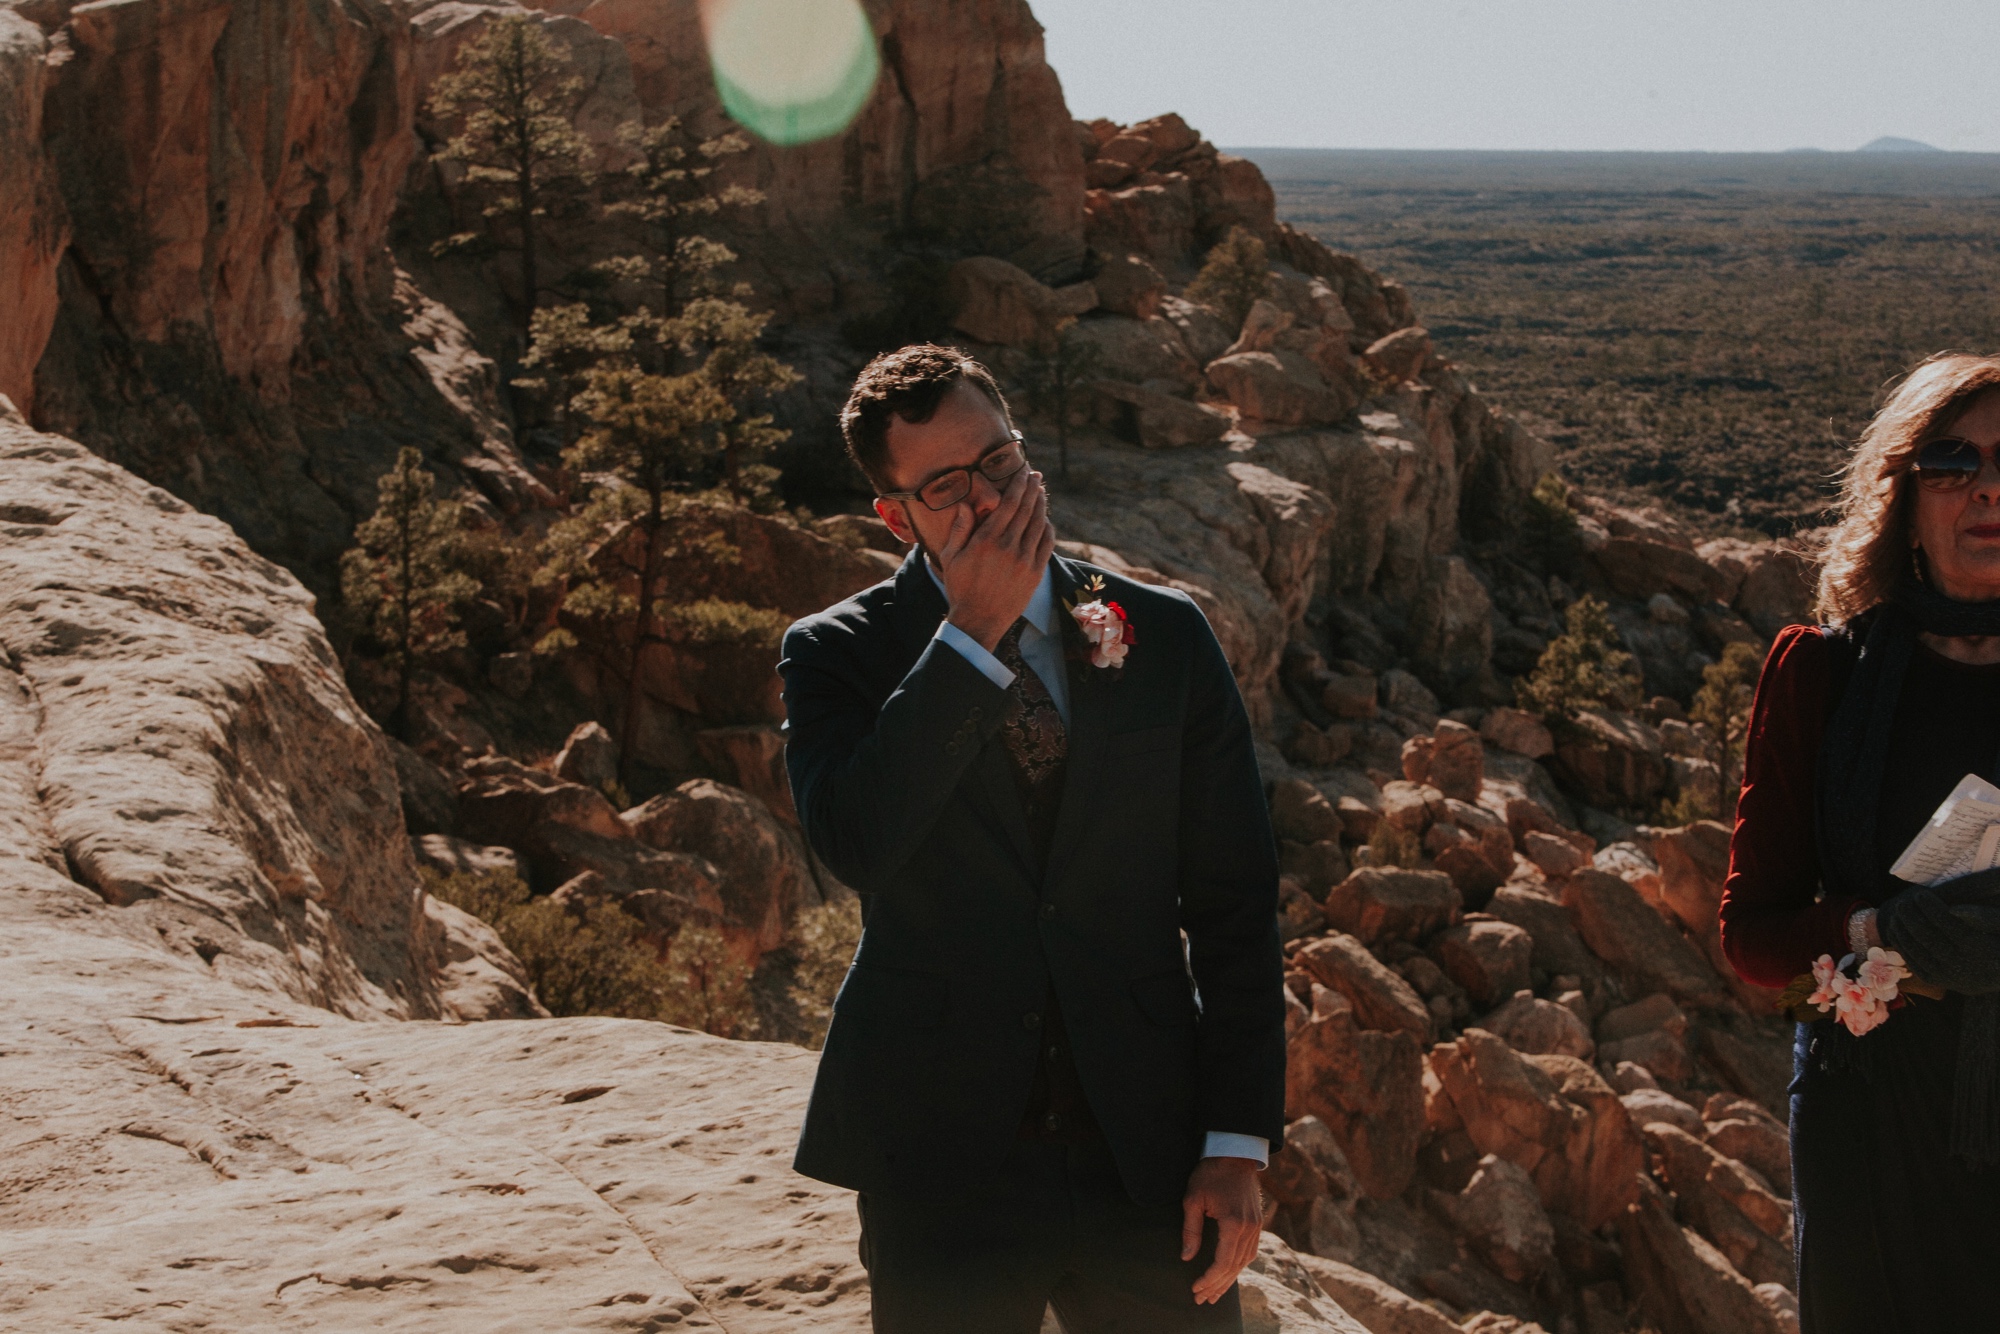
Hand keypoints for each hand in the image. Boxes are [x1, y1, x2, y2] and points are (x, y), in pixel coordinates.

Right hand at [937, 466, 1055, 650]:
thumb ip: (960, 529)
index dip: (1018, 485)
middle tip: (1036, 476)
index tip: (1024, 473)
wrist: (979, 620)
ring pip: (1038, 524)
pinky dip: (1048, 529)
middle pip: (1026, 510)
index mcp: (986, 540)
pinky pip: (1046, 544)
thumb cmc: (961, 588)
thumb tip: (967, 504)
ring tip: (1041, 493)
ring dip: (1041, 506)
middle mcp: (1008, 547)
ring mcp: (1024, 560)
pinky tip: (1045, 520)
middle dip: (1033, 489)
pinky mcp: (1035, 573)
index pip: (1008, 504)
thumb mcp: (952, 557)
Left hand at [1182, 1155, 1261, 1305]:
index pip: (1223, 1261)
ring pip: (1244, 1262)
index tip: (1196, 1288)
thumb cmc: (1210, 1173)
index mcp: (1233, 1223)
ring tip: (1214, 1294)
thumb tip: (1187, 1257)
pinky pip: (1250, 1252)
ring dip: (1229, 1279)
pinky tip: (1228, 1274)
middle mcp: (1249, 1228)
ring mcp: (1256, 1226)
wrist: (1235, 1154)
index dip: (1209, 1279)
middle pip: (1234, 1267)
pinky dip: (1238, 1266)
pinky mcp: (1257, 1222)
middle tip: (1202, 1300)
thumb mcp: (1193, 1199)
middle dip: (1217, 1286)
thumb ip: (1191, 1230)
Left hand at [1879, 888, 1999, 993]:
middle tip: (1903, 903)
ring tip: (1897, 914)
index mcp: (1978, 948)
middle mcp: (1961, 965)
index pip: (1947, 924)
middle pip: (1927, 936)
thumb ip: (1984, 916)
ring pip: (1916, 950)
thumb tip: (1954, 909)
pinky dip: (1902, 946)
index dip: (1930, 907)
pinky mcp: (1937, 982)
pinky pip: (1914, 963)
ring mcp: (1947, 976)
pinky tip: (1896, 931)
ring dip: (1902, 930)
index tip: (1920, 894)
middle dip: (1911, 917)